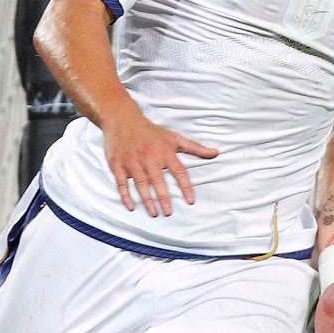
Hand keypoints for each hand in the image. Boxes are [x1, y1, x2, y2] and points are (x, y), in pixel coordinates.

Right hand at [101, 113, 218, 216]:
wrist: (123, 119)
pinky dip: (126, 196)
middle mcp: (149, 156)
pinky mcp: (118, 164)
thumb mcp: (174, 137)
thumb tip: (215, 153)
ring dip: (147, 200)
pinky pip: (122, 183)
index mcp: (165, 151)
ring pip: (140, 184)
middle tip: (169, 213)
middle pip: (158, 180)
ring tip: (154, 213)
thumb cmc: (151, 131)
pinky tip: (131, 206)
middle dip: (164, 198)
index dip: (186, 187)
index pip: (179, 171)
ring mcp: (132, 161)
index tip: (191, 201)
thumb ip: (195, 148)